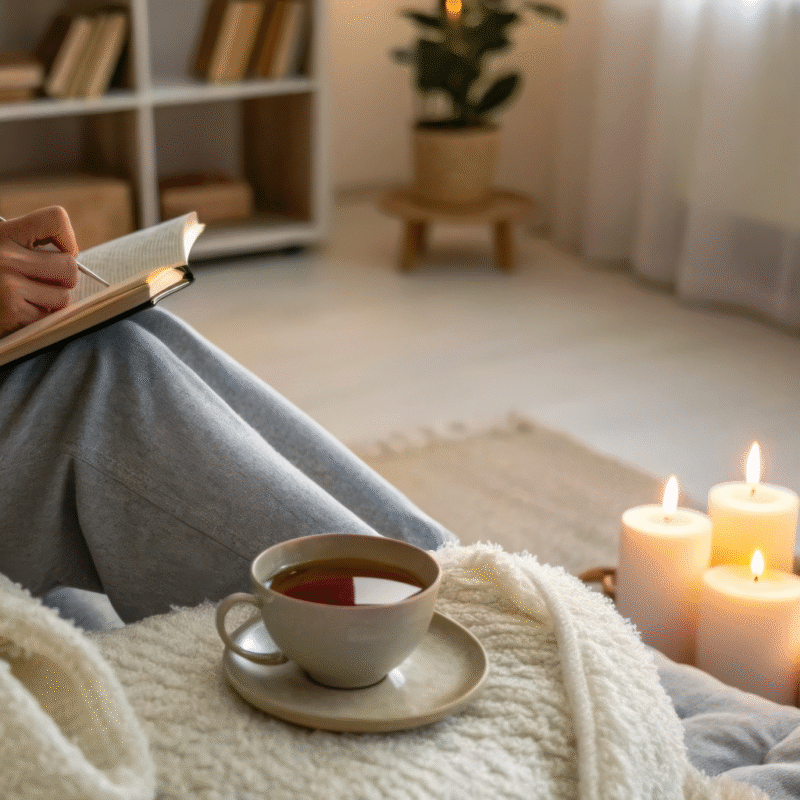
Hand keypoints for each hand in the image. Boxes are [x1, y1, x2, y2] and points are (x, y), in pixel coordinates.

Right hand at [0, 206, 78, 337]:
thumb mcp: (4, 247)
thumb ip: (32, 247)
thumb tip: (74, 259)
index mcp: (4, 233)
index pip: (55, 219)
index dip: (67, 239)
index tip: (57, 251)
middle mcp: (5, 256)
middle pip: (70, 266)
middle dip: (64, 279)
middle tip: (45, 281)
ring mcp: (7, 284)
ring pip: (63, 296)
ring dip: (53, 301)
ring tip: (31, 297)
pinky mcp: (10, 311)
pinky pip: (49, 316)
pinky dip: (41, 317)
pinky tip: (22, 309)